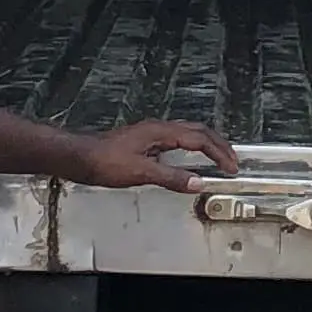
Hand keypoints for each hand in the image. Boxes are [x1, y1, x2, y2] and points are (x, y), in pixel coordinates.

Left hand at [72, 116, 239, 193]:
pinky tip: (189, 161)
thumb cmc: (104, 162)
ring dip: (206, 144)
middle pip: (197, 131)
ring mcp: (150, 134)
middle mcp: (158, 129)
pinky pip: (176, 140)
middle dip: (218, 145)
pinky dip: (191, 148)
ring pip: (187, 133)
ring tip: (218, 158)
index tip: (231, 167)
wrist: (78, 157)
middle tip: (232, 161)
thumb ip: (171, 178)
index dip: (218, 153)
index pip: (199, 139)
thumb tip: (197, 182)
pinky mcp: (144, 142)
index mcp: (160, 132)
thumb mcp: (140, 173)